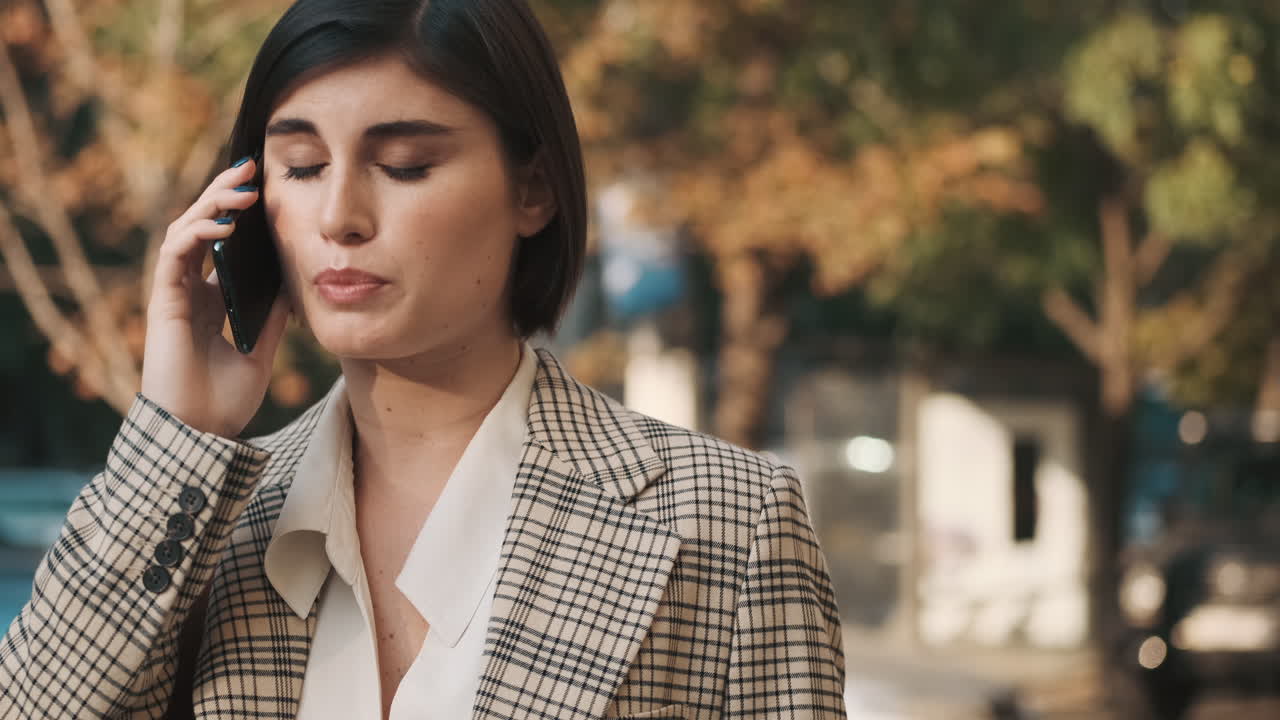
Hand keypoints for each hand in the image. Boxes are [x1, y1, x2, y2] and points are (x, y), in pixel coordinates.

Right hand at [140, 156, 289, 437]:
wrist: (201, 433)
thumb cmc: (225, 400)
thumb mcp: (261, 349)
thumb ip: (273, 316)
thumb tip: (296, 284)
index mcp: (211, 300)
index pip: (222, 244)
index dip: (238, 215)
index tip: (265, 190)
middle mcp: (190, 290)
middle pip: (202, 228)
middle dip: (223, 195)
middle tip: (250, 168)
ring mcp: (175, 294)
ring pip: (185, 231)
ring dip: (211, 205)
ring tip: (241, 189)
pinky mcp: (163, 302)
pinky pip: (174, 255)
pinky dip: (196, 235)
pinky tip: (223, 227)